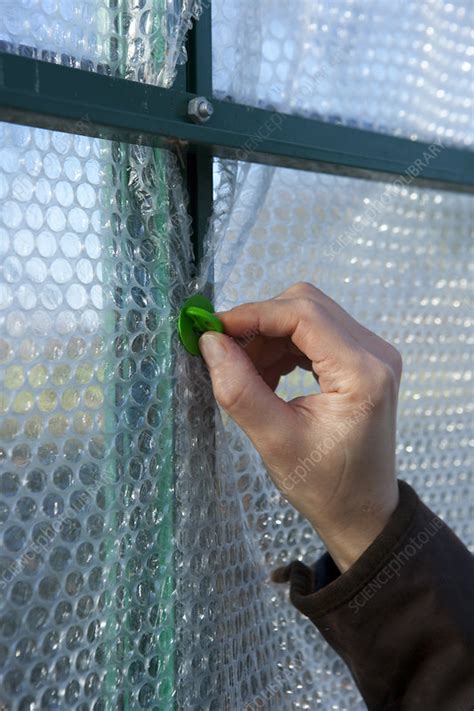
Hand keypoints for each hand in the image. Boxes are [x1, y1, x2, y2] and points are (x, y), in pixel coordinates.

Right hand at [199, 282, 401, 571]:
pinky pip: (315, 333)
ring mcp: (372, 354)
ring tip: (248, 375)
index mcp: (362, 373)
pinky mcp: (362, 361)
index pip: (304, 315)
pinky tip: (268, 376)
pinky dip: (284, 347)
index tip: (213, 330)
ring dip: (270, 337)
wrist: (362, 511)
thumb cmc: (325, 486)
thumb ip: (239, 389)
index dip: (254, 314)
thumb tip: (210, 342)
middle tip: (227, 353)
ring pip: (309, 316)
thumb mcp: (275, 442)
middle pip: (307, 306)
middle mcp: (375, 353)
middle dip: (260, 323)